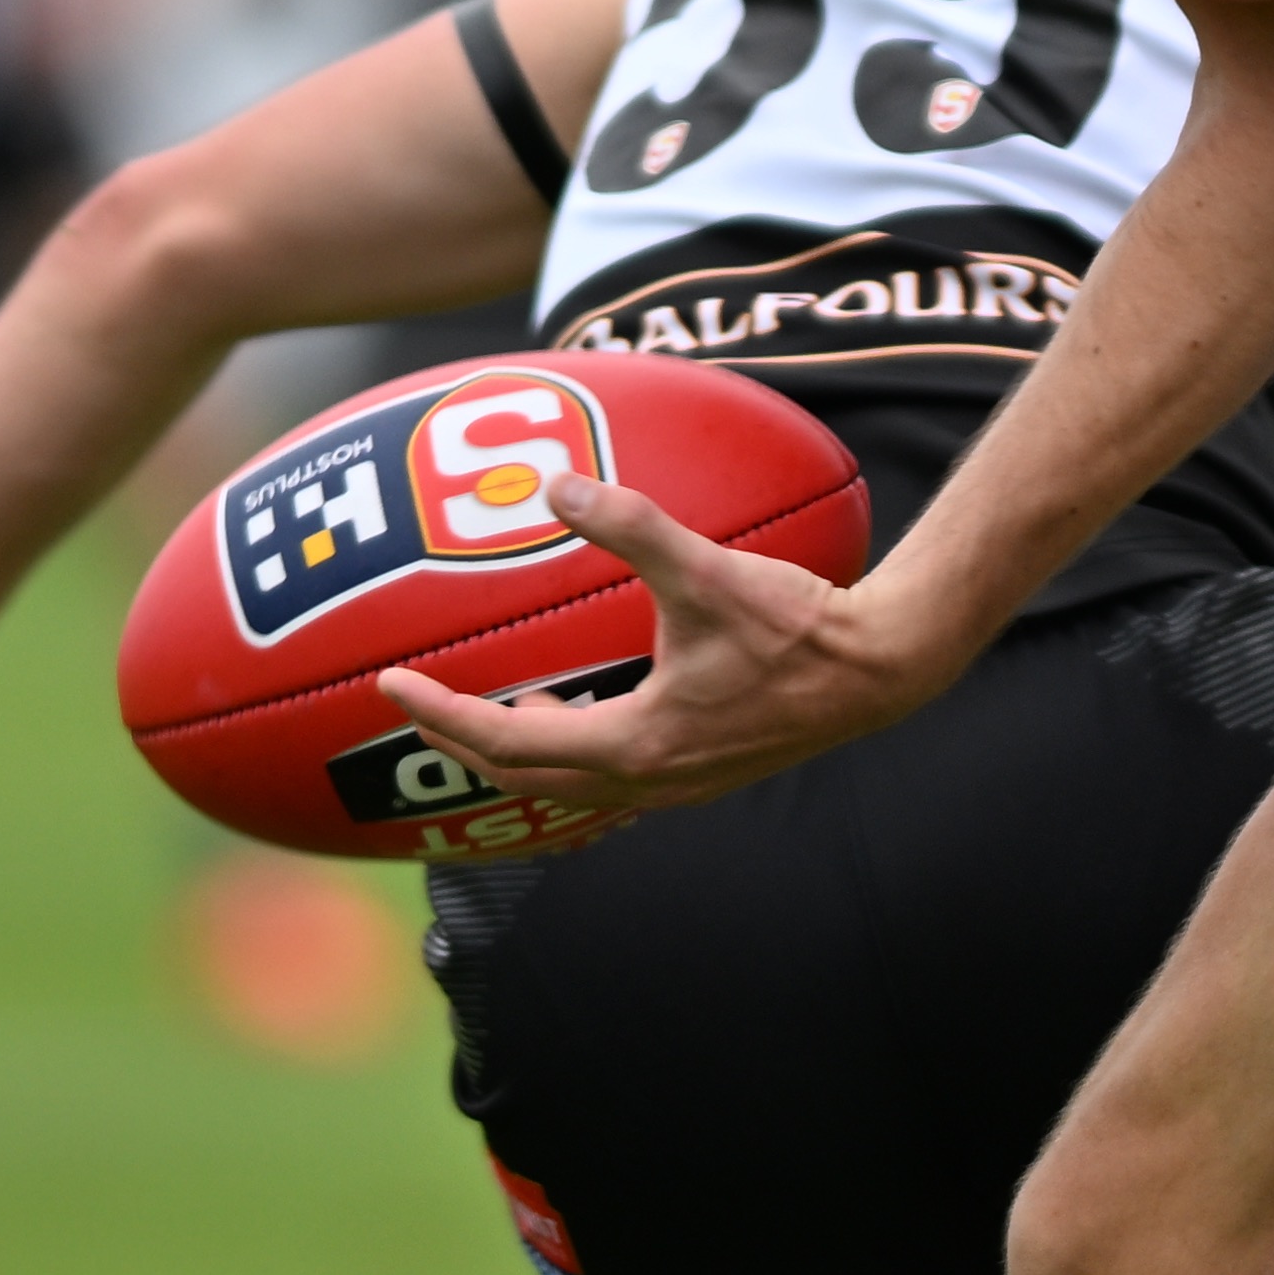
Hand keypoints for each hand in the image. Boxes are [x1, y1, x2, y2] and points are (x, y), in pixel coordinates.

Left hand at [385, 473, 961, 832]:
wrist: (880, 669)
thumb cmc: (798, 625)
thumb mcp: (705, 568)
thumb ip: (629, 525)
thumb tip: (560, 484)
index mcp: (635, 744)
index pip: (507, 743)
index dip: (441, 714)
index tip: (393, 685)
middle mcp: (648, 782)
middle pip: (525, 780)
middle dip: (462, 744)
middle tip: (417, 705)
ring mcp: (677, 787)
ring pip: (569, 790)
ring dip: (518, 758)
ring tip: (489, 715)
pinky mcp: (701, 774)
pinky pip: (608, 782)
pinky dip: (569, 759)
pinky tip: (573, 718)